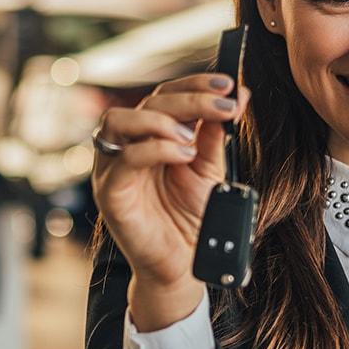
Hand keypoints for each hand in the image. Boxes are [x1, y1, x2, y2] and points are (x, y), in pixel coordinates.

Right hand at [91, 73, 250, 327]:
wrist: (184, 265)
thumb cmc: (191, 219)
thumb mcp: (210, 169)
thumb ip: (216, 133)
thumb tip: (238, 95)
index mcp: (150, 136)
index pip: (165, 94)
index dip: (194, 84)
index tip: (227, 84)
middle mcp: (127, 146)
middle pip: (147, 102)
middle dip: (189, 98)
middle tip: (223, 106)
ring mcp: (113, 168)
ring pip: (121, 120)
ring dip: (162, 120)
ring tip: (192, 138)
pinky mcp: (110, 192)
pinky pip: (124, 159)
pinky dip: (156, 149)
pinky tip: (184, 156)